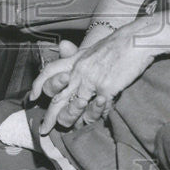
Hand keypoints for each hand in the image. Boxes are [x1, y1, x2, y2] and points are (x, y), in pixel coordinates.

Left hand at [34, 26, 155, 133]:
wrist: (136, 39)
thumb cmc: (118, 44)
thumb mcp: (93, 49)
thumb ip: (77, 56)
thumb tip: (63, 51)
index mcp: (76, 60)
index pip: (50, 71)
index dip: (39, 85)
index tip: (32, 98)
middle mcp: (79, 70)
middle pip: (58, 96)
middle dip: (50, 116)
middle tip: (44, 129)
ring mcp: (92, 80)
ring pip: (75, 107)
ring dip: (73, 120)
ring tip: (72, 128)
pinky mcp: (106, 88)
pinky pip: (99, 109)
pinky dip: (99, 115)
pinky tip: (99, 119)